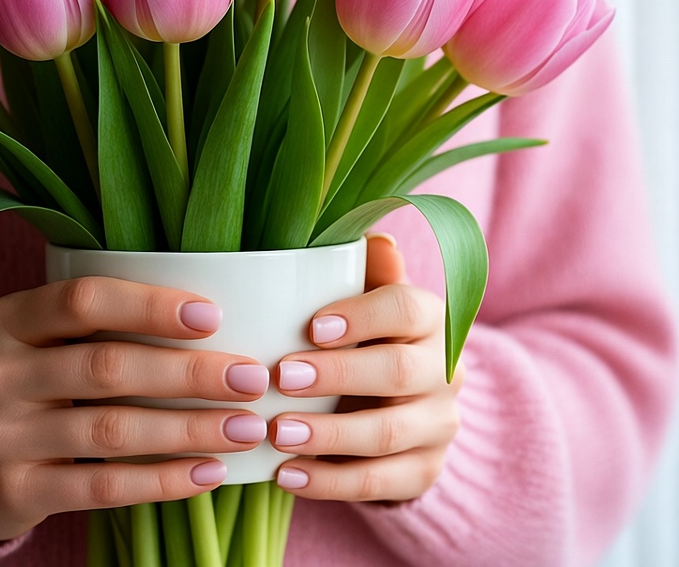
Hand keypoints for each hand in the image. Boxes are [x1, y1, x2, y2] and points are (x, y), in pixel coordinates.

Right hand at [0, 276, 270, 539]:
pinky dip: (162, 480)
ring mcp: (0, 435)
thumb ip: (96, 324)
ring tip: (245, 428)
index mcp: (7, 319)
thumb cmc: (23, 384)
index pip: (84, 299)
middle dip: (188, 373)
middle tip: (250, 378)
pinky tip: (208, 473)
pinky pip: (101, 487)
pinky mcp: (15, 490)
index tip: (212, 316)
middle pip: (107, 366)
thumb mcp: (37, 341)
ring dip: (188, 429)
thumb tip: (210, 321)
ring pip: (112, 430)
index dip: (150, 306)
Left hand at [269, 233, 463, 501]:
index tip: (312, 326)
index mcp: (431, 318)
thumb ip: (367, 270)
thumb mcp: (368, 297)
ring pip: (389, 434)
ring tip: (278, 432)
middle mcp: (445, 370)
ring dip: (330, 435)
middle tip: (282, 376)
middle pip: (399, 372)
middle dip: (339, 375)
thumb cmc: (366, 333)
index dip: (362, 316)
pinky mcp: (424, 472)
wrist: (402, 400)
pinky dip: (331, 482)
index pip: (406, 309)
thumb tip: (376, 238)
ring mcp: (439, 425)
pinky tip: (288, 475)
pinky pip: (381, 484)